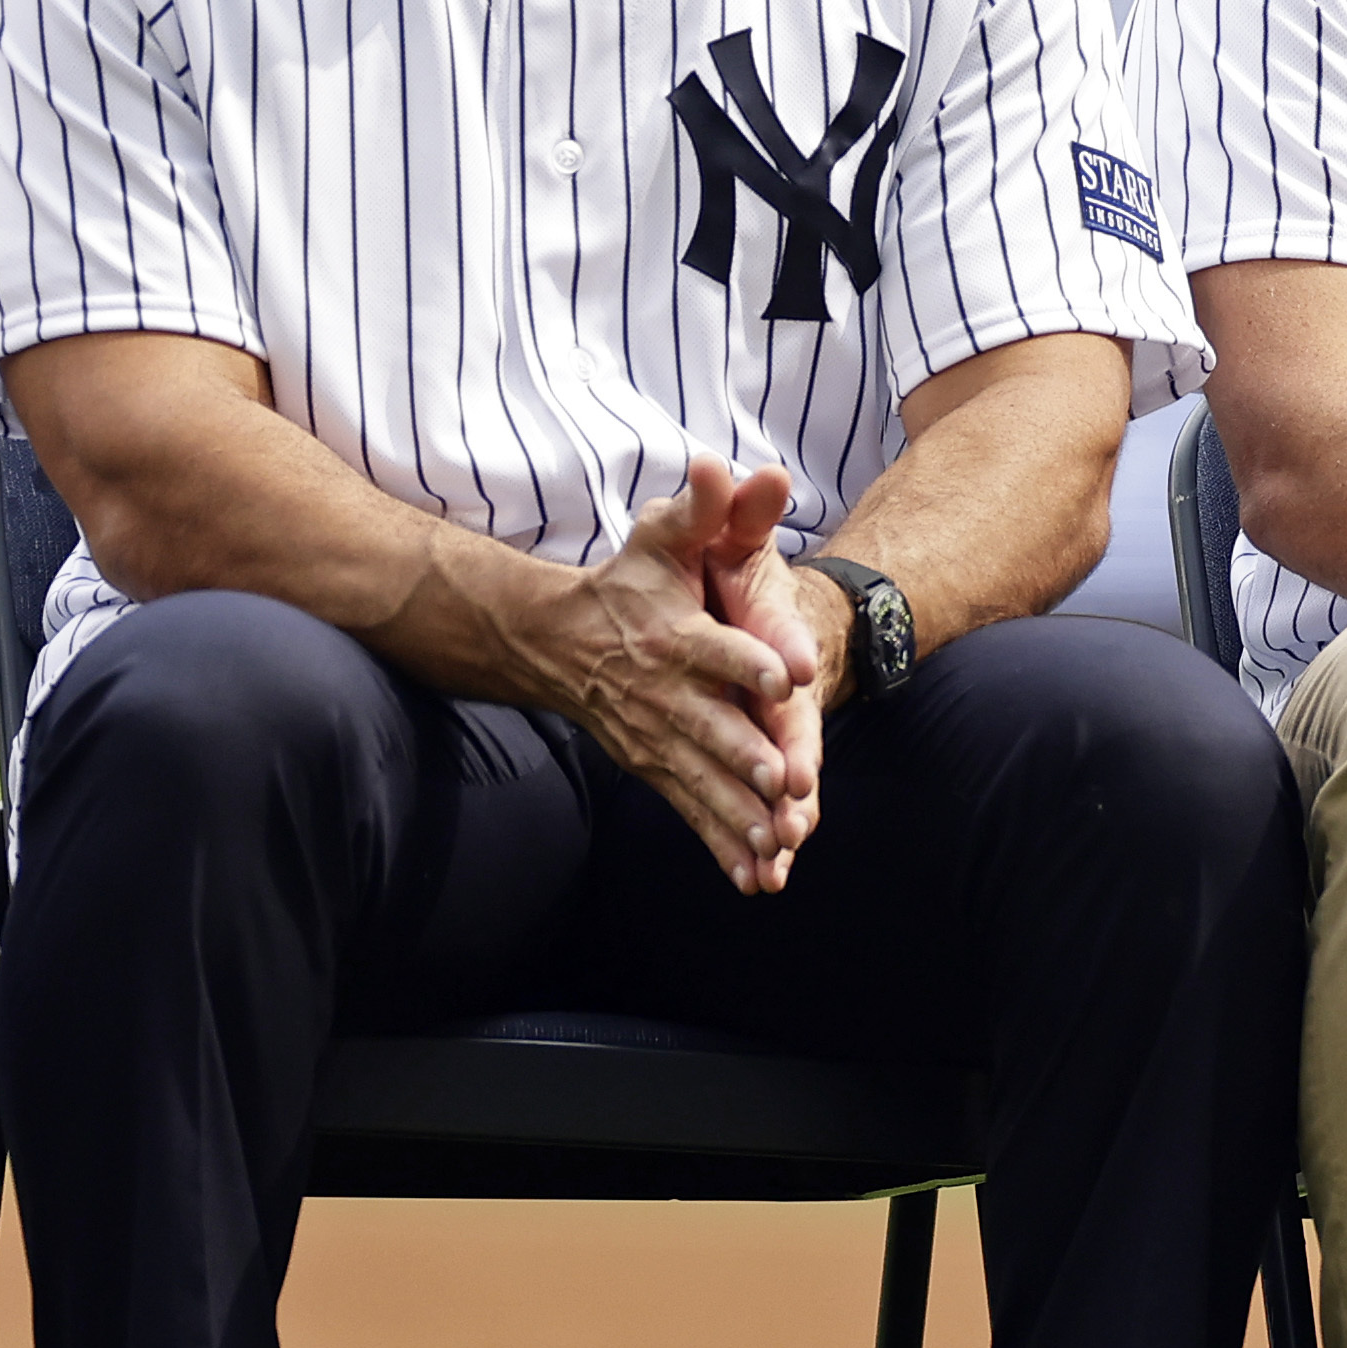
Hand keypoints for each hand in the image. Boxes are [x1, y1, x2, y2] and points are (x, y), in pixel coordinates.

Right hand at [524, 460, 816, 894]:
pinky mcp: (657, 769)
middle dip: (745, 755)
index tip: (789, 678)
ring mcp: (658, 738)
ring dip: (738, 816)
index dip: (753, 660)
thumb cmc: (629, 582)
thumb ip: (701, 508)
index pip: (716, 648)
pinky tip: (757, 881)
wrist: (557, 639)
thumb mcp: (661, 536)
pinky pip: (691, 811)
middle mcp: (665, 693)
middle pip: (710, 726)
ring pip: (703, 781)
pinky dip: (721, 847)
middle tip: (784, 781)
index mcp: (673, 634)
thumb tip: (724, 466)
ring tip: (778, 847)